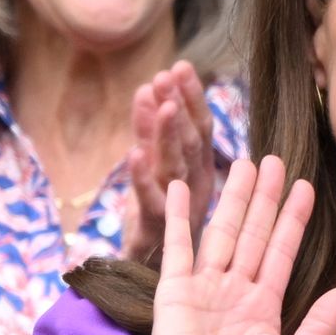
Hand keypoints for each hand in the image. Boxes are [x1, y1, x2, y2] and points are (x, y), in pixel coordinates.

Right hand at [122, 157, 335, 334]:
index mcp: (263, 306)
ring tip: (242, 162)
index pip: (281, 251)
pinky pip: (177, 247)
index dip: (293, 219)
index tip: (305, 187)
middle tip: (273, 159)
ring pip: (221, 231)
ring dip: (231, 197)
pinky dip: (178, 216)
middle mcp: (233, 291)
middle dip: (264, 197)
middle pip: (252, 232)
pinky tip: (180, 187)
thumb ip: (320, 325)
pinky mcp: (173, 292)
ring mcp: (203, 288)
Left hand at [123, 61, 214, 264]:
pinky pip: (149, 201)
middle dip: (182, 106)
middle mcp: (195, 187)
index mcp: (200, 170)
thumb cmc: (156, 214)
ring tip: (161, 105)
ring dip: (168, 135)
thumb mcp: (154, 167)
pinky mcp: (156, 228)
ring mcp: (179, 208)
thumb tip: (147, 87)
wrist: (146, 269)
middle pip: (193, 142)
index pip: (202, 127)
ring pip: (176, 167)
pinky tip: (133, 154)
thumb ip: (148, 132)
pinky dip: (142, 178)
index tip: (182, 66)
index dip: (192, 97)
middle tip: (170, 75)